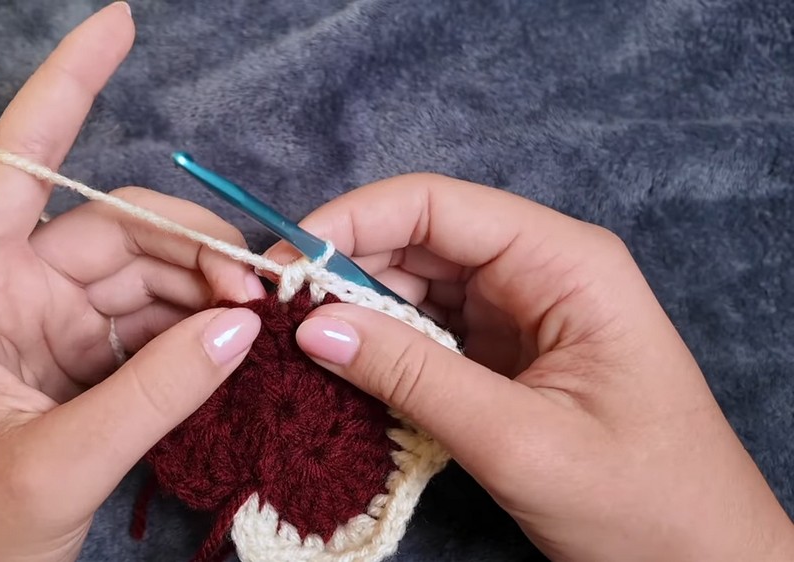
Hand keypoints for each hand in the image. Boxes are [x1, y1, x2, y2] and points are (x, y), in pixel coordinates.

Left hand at [0, 4, 264, 560]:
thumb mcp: (56, 464)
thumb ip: (152, 395)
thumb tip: (239, 325)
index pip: (20, 162)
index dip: (66, 88)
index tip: (117, 25)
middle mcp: (14, 285)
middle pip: (118, 224)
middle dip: (195, 242)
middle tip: (259, 289)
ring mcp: (57, 318)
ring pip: (150, 267)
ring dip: (209, 282)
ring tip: (260, 316)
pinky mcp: (92, 353)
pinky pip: (160, 314)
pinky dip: (202, 320)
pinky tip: (236, 337)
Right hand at [266, 174, 793, 560]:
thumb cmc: (643, 500)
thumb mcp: (518, 439)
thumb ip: (411, 377)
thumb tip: (312, 327)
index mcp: (564, 262)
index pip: (437, 206)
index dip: (352, 221)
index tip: (286, 259)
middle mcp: (540, 270)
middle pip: (419, 240)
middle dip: (344, 267)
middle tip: (274, 311)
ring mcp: (522, 311)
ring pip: (417, 286)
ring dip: (357, 309)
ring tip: (297, 342)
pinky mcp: (506, 353)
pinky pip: (429, 331)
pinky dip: (383, 346)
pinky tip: (344, 366)